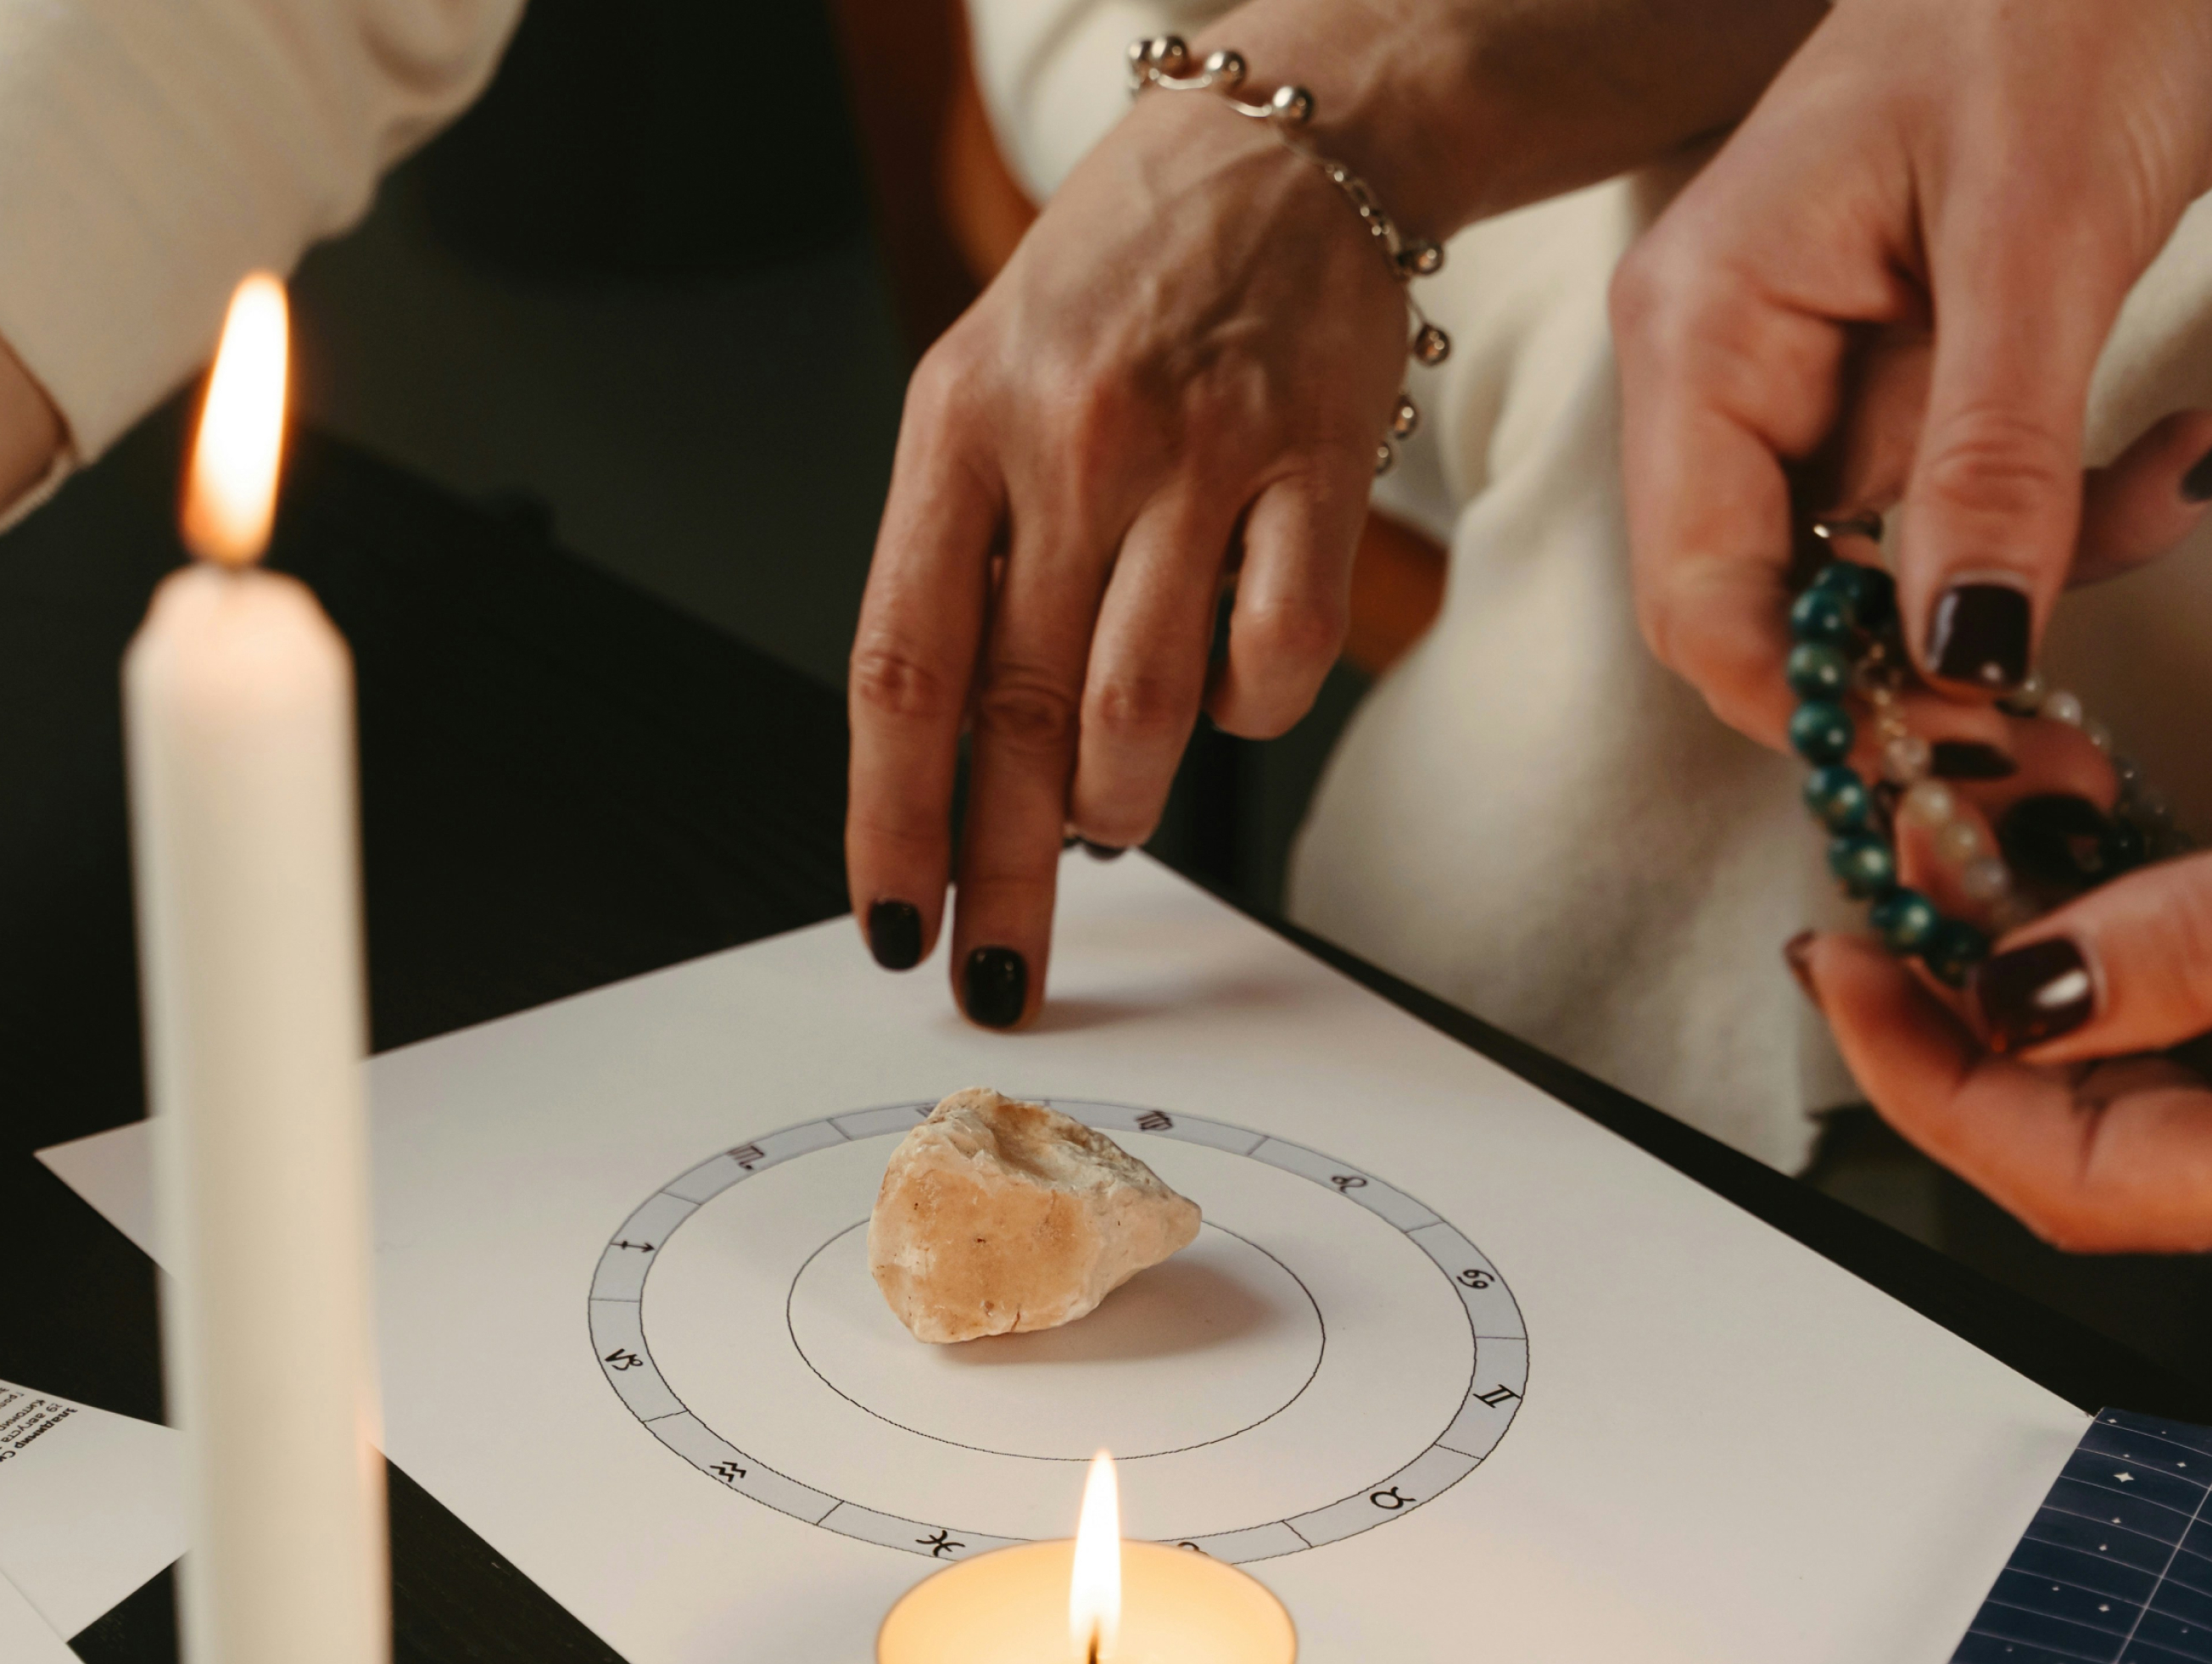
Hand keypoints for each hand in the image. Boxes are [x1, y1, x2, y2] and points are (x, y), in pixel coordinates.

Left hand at [846, 82, 1396, 1025]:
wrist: (1282, 149)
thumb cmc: (1119, 285)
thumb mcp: (984, 384)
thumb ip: (964, 552)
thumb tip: (959, 755)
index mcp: (957, 427)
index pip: (901, 667)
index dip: (891, 819)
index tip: (893, 919)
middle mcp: (1069, 442)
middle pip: (1015, 718)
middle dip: (1002, 875)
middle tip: (1000, 965)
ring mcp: (1200, 455)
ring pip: (1141, 709)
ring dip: (1119, 803)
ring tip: (1111, 814)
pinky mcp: (1319, 466)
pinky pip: (1277, 657)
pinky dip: (1245, 713)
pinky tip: (1224, 692)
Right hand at [1614, 0, 2211, 739]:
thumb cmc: (2062, 10)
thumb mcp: (2039, 243)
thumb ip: (1991, 464)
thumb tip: (1955, 661)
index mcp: (1706, 326)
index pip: (1701, 594)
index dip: (1816, 703)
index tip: (1966, 751)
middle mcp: (1733, 366)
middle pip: (1789, 606)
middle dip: (1942, 664)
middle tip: (2083, 724)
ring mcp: (1819, 377)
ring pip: (1897, 574)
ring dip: (2050, 571)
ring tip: (2185, 478)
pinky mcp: (1909, 380)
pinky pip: (1972, 512)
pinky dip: (2083, 511)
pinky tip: (2190, 445)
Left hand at [1794, 628, 2211, 1252]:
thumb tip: (2030, 988)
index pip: (2093, 1186)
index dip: (1940, 1090)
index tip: (1846, 970)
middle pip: (2102, 1162)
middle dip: (1960, 1050)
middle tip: (1869, 912)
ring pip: (2152, 1101)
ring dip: (2033, 1010)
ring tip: (1942, 889)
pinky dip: (2126, 975)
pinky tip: (2074, 894)